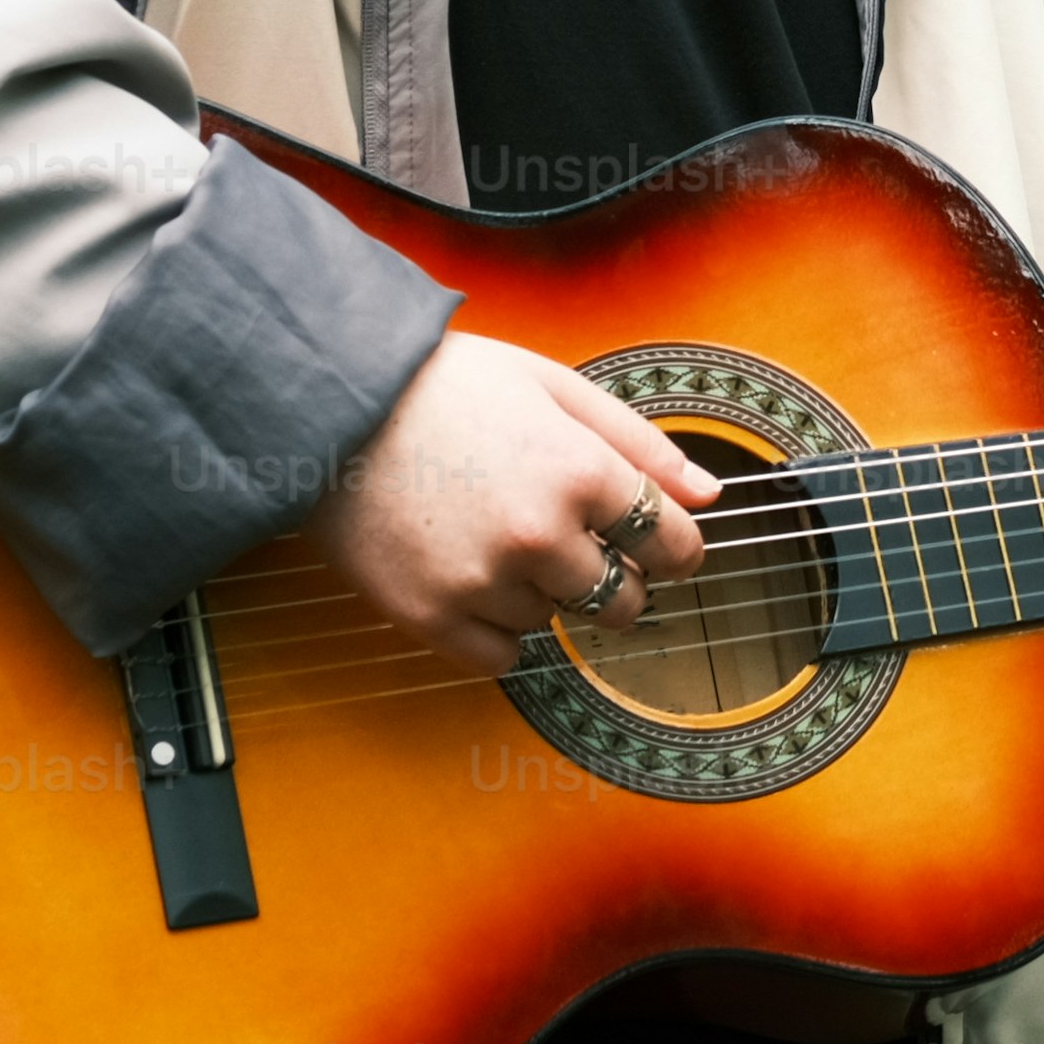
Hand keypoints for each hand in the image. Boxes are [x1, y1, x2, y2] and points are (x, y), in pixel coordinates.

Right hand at [308, 330, 715, 674]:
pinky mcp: (431, 616)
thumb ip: (639, 444)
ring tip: (499, 535)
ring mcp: (482, 581)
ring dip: (544, 591)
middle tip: (581, 546)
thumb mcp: (555, 387)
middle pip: (622, 599)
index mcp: (578, 471)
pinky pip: (500, 656)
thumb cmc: (448, 386)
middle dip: (619, 578)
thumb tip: (708, 495)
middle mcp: (537, 534)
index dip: (677, 548)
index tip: (664, 548)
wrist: (335, 405)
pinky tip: (477, 578)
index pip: (669, 543)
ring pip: (555, 621)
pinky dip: (498, 629)